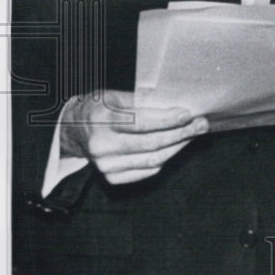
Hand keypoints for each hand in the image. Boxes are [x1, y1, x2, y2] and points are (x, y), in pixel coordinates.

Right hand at [60, 90, 208, 184]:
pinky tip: (175, 147)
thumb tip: (175, 105)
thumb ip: (142, 101)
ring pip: (152, 159)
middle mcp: (101, 145)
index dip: (168, 119)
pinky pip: (147, 171)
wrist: (73, 131)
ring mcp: (105, 165)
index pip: (141, 122)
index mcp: (101, 119)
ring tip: (192, 135)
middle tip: (201, 124)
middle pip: (150, 143)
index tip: (188, 114)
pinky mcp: (111, 178)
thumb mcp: (114, 96)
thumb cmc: (98, 108)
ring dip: (177, 147)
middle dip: (181, 133)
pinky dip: (165, 158)